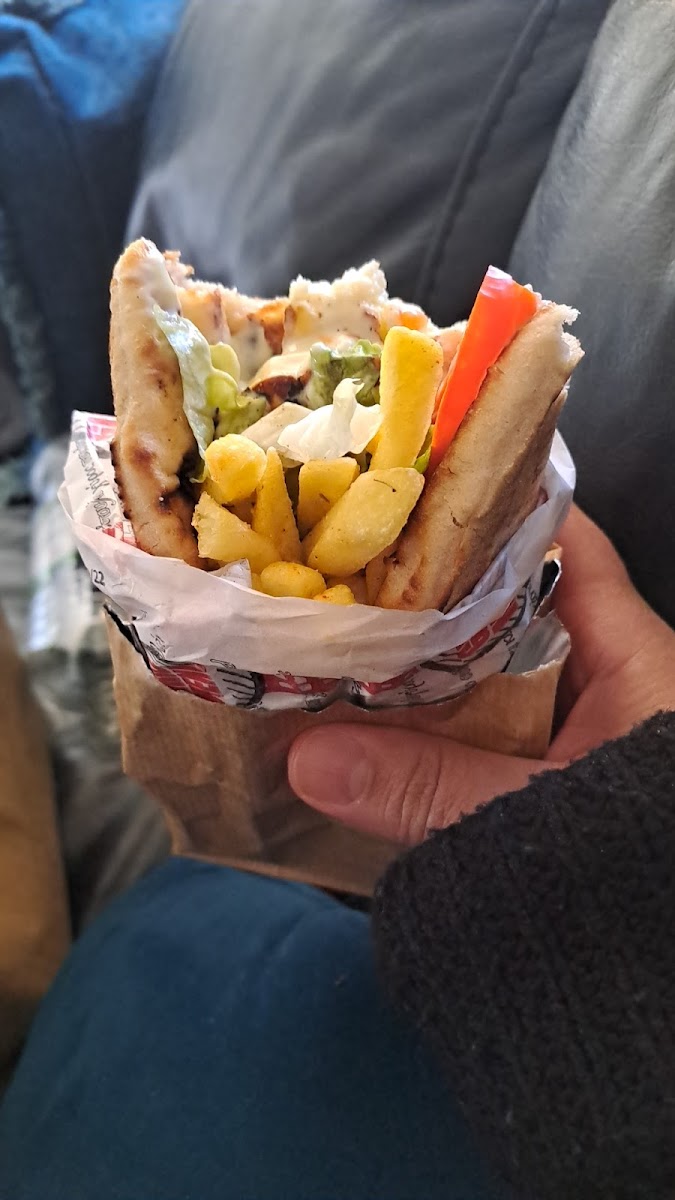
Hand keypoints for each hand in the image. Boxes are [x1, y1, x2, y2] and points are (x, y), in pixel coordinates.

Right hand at [288, 507, 674, 844]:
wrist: (649, 996)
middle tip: (338, 567)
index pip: (566, 545)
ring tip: (330, 639)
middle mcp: (605, 683)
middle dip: (429, 591)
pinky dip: (427, 733)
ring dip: (417, 669)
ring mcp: (571, 736)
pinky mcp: (543, 786)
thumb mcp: (540, 819)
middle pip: (509, 608)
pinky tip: (363, 731)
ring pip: (484, 676)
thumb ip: (430, 788)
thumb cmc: (640, 877)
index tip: (410, 485)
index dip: (495, 505)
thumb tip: (304, 756)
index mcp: (633, 659)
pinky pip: (479, 738)